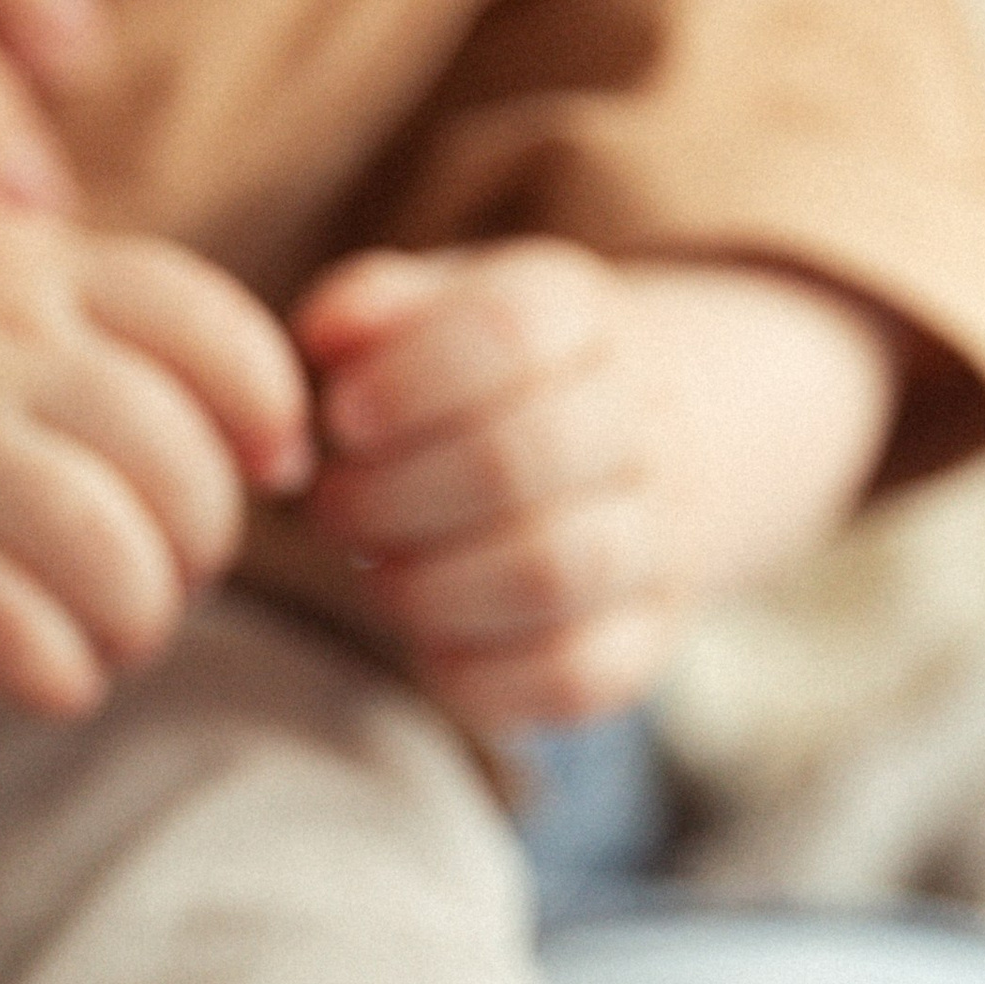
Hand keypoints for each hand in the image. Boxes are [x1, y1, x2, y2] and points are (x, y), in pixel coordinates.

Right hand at [0, 209, 311, 716]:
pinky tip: (57, 673)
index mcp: (41, 269)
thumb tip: (287, 454)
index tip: (266, 463)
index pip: (211, 332)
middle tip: (171, 570)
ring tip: (122, 628)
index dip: (266, 412)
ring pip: (106, 552)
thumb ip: (133, 334)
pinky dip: (60, 672)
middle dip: (203, 543)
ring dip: (141, 616)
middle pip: (174, 462)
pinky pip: (8, 630)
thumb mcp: (10, 276)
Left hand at [295, 242, 904, 728]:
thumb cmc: (495, 378)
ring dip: (426, 586)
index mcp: (587, 319)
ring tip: (375, 569)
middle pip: (522, 457)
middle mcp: (642, 422)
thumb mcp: (447, 308)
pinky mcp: (644, 643)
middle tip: (330, 507)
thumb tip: (327, 332)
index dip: (409, 379)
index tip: (344, 416)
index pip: (512, 328)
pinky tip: (427, 640)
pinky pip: (573, 677)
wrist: (652, 443)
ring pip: (551, 571)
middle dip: (391, 495)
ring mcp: (656, 540)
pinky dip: (479, 674)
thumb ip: (378, 306)